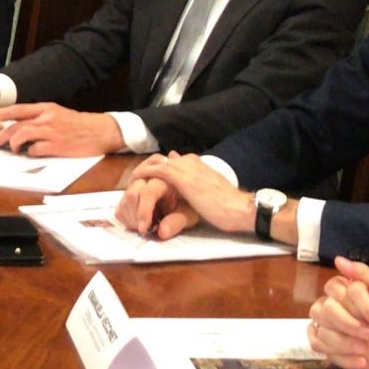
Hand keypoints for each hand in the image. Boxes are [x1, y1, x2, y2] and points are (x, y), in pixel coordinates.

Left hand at [0, 103, 125, 155]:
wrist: (101, 131)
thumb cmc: (80, 125)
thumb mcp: (59, 114)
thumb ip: (41, 118)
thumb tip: (22, 127)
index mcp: (47, 108)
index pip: (19, 109)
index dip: (2, 113)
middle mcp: (48, 118)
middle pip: (17, 125)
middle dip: (1, 135)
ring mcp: (52, 132)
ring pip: (23, 135)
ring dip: (14, 144)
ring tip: (12, 149)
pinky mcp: (58, 146)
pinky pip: (36, 150)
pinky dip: (30, 153)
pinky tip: (31, 154)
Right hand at [114, 155, 201, 238]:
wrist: (193, 197)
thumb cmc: (191, 206)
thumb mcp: (190, 215)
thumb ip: (176, 222)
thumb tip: (161, 232)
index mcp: (167, 178)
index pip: (148, 192)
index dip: (144, 212)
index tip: (144, 229)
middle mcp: (151, 176)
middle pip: (131, 194)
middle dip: (136, 216)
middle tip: (146, 230)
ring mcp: (139, 182)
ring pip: (125, 198)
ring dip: (132, 217)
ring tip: (146, 226)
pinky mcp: (132, 190)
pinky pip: (122, 203)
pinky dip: (127, 216)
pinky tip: (140, 221)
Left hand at [128, 152, 254, 233]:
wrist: (237, 207)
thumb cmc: (227, 204)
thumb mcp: (208, 191)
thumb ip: (195, 185)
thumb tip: (186, 188)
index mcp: (197, 163)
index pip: (170, 161)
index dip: (157, 169)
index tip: (147, 179)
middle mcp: (190, 160)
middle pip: (159, 160)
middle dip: (146, 169)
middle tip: (134, 181)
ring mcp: (184, 167)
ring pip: (154, 164)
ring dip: (142, 173)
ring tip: (131, 183)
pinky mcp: (180, 177)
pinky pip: (154, 172)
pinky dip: (143, 176)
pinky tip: (134, 183)